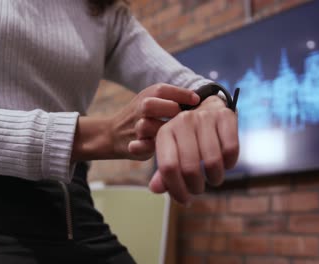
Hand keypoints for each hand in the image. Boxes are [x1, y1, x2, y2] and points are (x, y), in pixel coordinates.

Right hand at [71, 83, 198, 160]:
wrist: (113, 134)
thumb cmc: (145, 117)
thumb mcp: (156, 101)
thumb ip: (175, 100)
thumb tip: (205, 99)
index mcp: (147, 96)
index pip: (162, 90)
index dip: (181, 94)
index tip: (197, 101)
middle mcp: (139, 110)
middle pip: (148, 105)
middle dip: (167, 109)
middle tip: (182, 117)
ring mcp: (135, 128)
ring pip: (144, 126)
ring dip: (161, 130)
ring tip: (176, 134)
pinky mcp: (134, 146)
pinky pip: (138, 147)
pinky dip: (148, 148)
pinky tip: (164, 148)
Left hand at [148, 95, 238, 203]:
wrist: (207, 108)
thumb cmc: (186, 138)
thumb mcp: (172, 151)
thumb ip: (164, 173)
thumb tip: (155, 189)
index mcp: (165, 132)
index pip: (168, 167)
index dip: (177, 190)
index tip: (185, 200)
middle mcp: (182, 121)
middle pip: (190, 168)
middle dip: (196, 187)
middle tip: (199, 189)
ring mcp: (204, 117)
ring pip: (213, 162)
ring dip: (215, 178)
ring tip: (213, 179)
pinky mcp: (225, 116)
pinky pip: (231, 150)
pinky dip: (230, 164)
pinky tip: (226, 164)